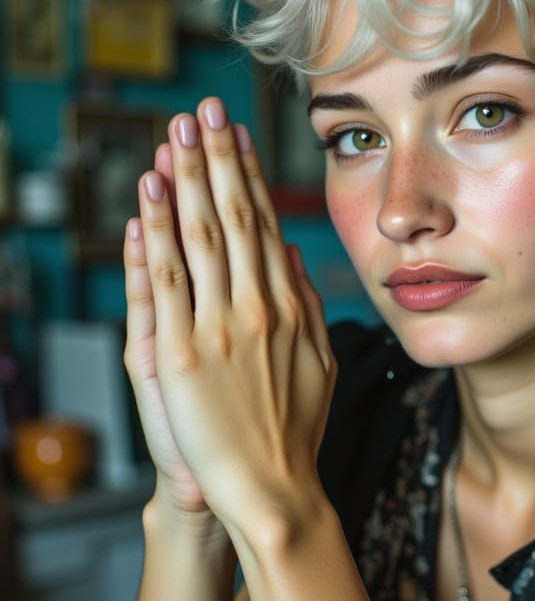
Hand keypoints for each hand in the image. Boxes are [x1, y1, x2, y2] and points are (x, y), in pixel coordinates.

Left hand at [125, 97, 336, 529]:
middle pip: (232, 218)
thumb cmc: (296, 430)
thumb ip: (305, 303)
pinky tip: (147, 197)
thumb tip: (288, 251)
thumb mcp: (321, 362)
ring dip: (185, 182)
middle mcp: (254, 307)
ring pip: (198, 238)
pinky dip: (153, 236)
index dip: (246, 175)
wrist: (272, 488)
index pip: (264, 225)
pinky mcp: (176, 354)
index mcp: (287, 307)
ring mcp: (214, 328)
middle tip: (203, 112)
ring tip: (175, 135)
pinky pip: (163, 283)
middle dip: (215, 159)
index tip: (235, 135)